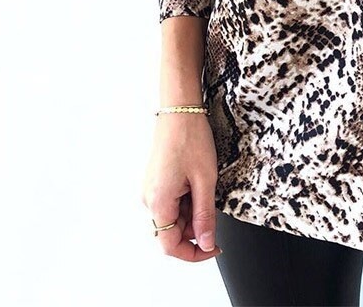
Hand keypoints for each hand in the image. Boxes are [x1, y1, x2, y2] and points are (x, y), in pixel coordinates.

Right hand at [142, 113, 222, 261]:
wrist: (179, 109)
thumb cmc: (190, 138)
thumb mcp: (205, 180)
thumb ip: (205, 216)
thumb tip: (206, 243)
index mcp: (158, 202)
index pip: (169, 246)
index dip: (193, 253)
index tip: (213, 248)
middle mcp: (149, 199)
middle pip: (171, 232)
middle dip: (195, 228)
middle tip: (213, 208)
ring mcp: (151, 189)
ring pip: (173, 217)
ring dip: (192, 212)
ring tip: (205, 185)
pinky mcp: (156, 181)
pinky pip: (171, 201)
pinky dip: (187, 200)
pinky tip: (197, 181)